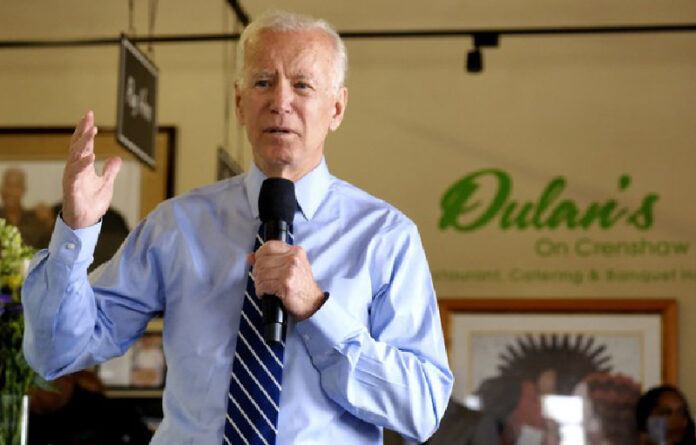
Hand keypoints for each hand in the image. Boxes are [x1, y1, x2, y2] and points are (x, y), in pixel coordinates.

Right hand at [62, 111, 121, 228]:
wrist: (86, 222)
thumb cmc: (92, 203)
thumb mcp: (106, 184)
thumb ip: (110, 171)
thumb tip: (116, 158)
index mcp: (83, 166)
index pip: (83, 144)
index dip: (85, 129)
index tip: (89, 115)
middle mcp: (75, 169)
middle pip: (77, 145)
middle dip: (83, 130)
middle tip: (89, 116)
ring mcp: (72, 178)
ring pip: (75, 156)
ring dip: (83, 143)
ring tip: (91, 130)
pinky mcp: (71, 189)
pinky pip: (74, 174)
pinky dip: (82, 165)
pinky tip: (90, 156)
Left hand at [248, 240, 324, 320]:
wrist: (313, 302)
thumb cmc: (301, 286)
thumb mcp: (290, 267)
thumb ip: (271, 259)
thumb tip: (249, 257)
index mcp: (295, 251)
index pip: (269, 246)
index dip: (260, 255)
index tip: (259, 264)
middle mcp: (293, 259)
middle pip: (262, 261)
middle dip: (257, 272)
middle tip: (261, 280)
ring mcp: (290, 271)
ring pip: (261, 273)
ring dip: (258, 283)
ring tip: (263, 288)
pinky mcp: (285, 284)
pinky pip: (263, 285)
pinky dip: (260, 291)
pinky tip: (264, 293)